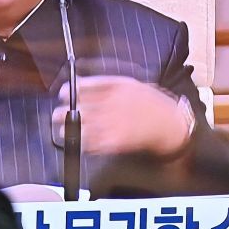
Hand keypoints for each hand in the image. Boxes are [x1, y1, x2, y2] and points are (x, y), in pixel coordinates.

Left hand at [53, 76, 192, 156]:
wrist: (171, 124)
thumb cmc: (152, 103)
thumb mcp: (131, 84)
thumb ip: (107, 84)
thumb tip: (82, 86)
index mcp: (114, 87)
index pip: (81, 88)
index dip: (68, 91)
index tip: (63, 94)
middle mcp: (110, 104)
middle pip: (76, 108)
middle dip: (62, 112)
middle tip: (57, 115)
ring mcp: (112, 124)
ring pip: (79, 128)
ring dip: (67, 130)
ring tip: (63, 131)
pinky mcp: (115, 142)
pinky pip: (91, 144)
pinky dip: (82, 143)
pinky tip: (80, 142)